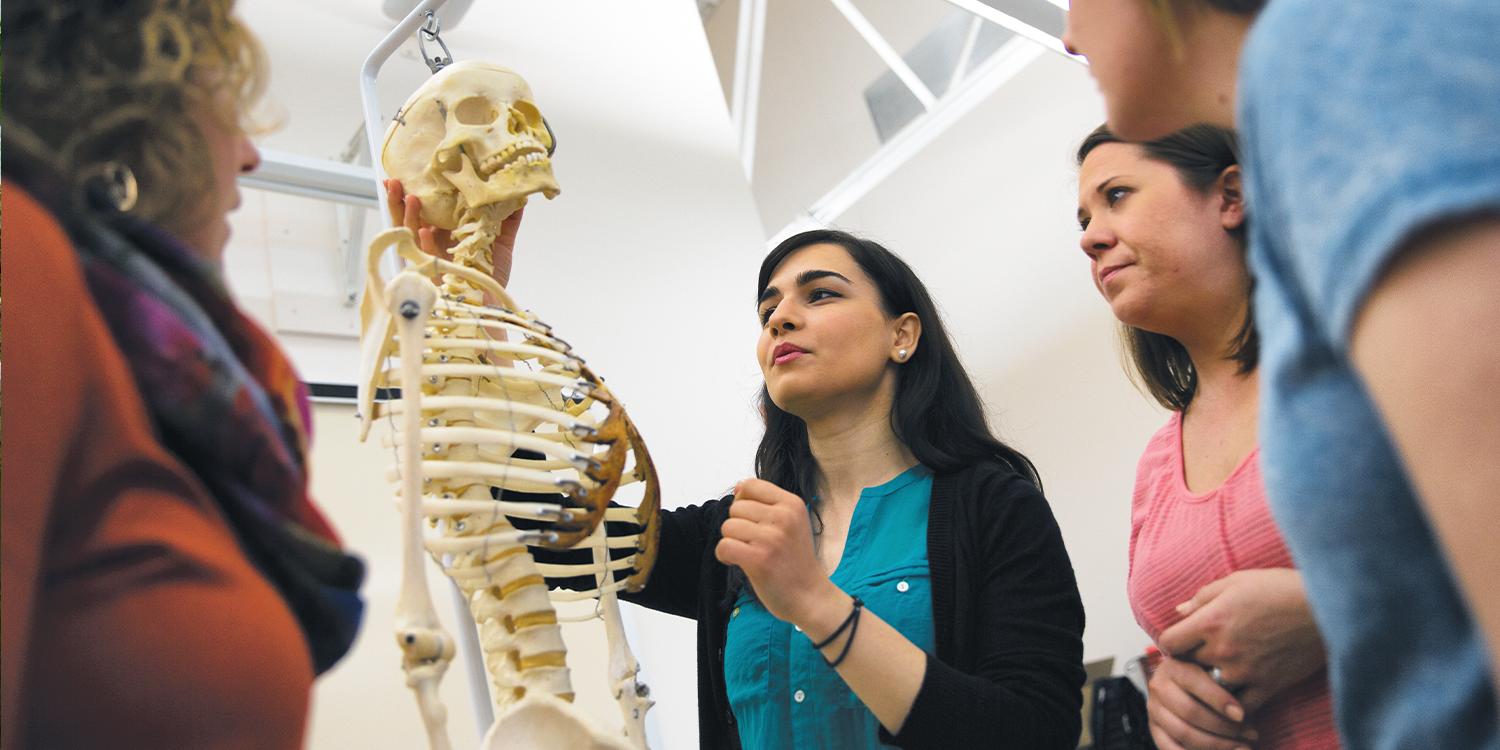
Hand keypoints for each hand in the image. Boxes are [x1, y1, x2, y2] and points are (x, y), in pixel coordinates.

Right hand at [383, 179, 522, 287]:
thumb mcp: (501, 242)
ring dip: (407, 214)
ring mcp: (429, 256)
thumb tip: (519, 196)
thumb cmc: (491, 274)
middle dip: (400, 199)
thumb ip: (508, 220)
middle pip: (410, 216)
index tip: (413, 173)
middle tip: (396, 180)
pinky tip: (423, 230)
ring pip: (409, 233)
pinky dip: (422, 243)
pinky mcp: (430, 272)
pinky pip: (422, 257)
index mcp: (446, 232)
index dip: (419, 191)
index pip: (428, 208)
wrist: (491, 301)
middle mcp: (433, 241)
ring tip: (410, 197)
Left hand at [714, 478, 836, 624]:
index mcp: (792, 504)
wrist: (810, 596)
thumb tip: (737, 486)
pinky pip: (724, 546)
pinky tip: (738, 562)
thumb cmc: (796, 560)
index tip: (754, 522)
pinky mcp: (759, 559)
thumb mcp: (791, 523)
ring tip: (750, 553)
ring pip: (727, 526)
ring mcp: (771, 538)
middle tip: (756, 544)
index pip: (750, 485)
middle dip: (738, 526)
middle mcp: (783, 517)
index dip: (744, 502)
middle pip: (736, 508)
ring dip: (732, 542)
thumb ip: (766, 504)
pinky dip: (725, 556)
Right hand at [1147, 655, 1255, 749]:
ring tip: (1243, 747)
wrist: (1183, 684)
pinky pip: (1171, 749)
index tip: (1241, 715)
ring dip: (1217, 745)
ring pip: (1184, 733)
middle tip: (1251, 734)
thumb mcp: (1212, 670)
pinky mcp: (1155, 730)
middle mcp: (1159, 687)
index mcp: (1173, 666)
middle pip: (1191, 712)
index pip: (1195, 683)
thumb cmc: (1208, 677)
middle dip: (1224, 727)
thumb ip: (1222, 681)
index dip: (1219, 700)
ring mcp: (1154, 710)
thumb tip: (1239, 710)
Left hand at [1158, 568, 1326, 712]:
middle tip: (1203, 653)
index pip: (1169, 642)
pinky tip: (1239, 693)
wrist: (1326, 608)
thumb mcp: (1236, 581)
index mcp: (1211, 620)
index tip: (1181, 640)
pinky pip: (1240, 706)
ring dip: (1212, 680)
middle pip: (1189, 664)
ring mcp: (1245, 671)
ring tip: (1223, 670)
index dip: (1173, 641)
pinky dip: (1236, 703)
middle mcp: (1223, 649)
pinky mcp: (1268, 686)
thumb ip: (1202, 598)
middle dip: (1192, 658)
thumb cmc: (1280, 588)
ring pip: (1211, 687)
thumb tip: (1179, 611)